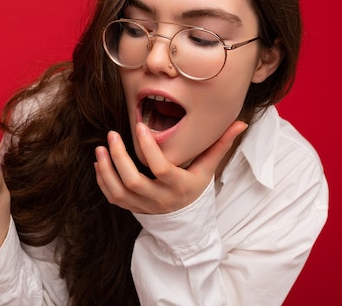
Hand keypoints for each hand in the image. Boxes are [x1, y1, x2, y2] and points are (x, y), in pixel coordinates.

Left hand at [94, 121, 246, 214]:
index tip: (139, 127)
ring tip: (100, 148)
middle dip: (120, 158)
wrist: (185, 219)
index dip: (149, 148)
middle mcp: (160, 199)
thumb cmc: (195, 186)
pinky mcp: (131, 209)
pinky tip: (100, 163)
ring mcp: (144, 206)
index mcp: (180, 186)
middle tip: (111, 135)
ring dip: (107, 170)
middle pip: (135, 181)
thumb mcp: (207, 168)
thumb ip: (220, 145)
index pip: (161, 169)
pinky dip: (103, 181)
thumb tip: (241, 123)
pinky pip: (113, 198)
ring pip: (120, 191)